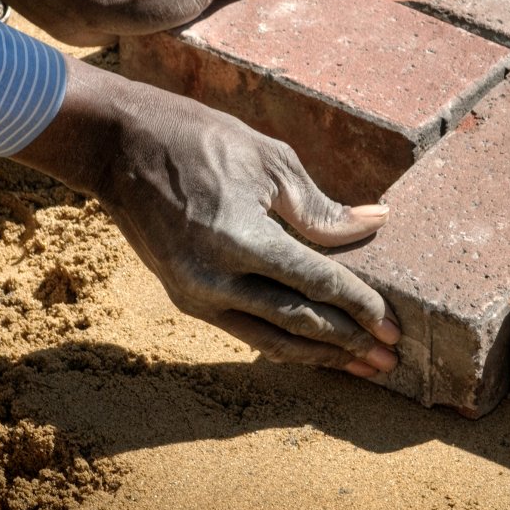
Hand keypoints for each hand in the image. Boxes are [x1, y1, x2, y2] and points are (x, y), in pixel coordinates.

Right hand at [13, 58, 399, 375]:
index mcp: (239, 239)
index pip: (315, 284)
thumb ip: (322, 208)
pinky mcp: (185, 299)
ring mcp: (195, 295)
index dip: (360, 306)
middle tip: (390, 359)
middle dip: (349, 343)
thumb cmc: (200, 141)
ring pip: (270, 340)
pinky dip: (285, 344)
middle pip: (297, 324)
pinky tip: (315, 350)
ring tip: (363, 368)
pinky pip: (246, 331)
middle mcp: (214, 279)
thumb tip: (375, 224)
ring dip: (321, 356)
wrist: (116, 147)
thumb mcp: (270, 161)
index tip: (393, 325)